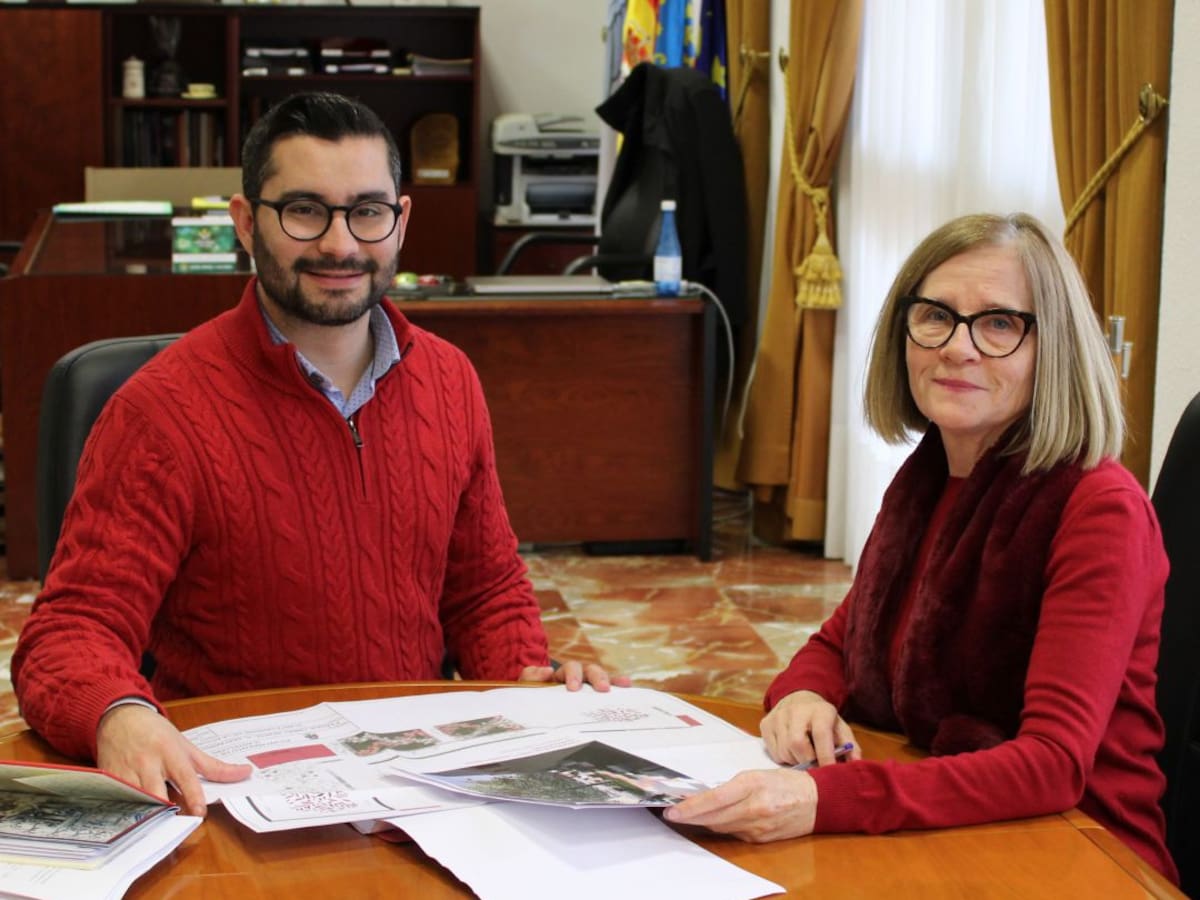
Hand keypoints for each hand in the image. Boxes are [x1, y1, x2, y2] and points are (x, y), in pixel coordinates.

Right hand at [96, 704, 251, 816]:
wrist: (120, 717)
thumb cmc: (157, 733)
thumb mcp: (186, 745)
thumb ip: (212, 765)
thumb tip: (244, 773)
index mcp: (170, 753)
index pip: (185, 777)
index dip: (193, 795)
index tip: (199, 812)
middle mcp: (148, 762)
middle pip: (155, 792)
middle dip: (163, 810)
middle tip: (173, 829)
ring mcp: (126, 772)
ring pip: (135, 799)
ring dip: (144, 815)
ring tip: (153, 831)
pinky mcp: (109, 779)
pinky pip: (116, 799)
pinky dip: (124, 811)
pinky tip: (129, 822)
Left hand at [518, 661, 632, 691]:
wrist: (533, 702)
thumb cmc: (532, 693)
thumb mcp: (526, 684)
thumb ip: (531, 676)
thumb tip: (547, 672)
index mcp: (562, 673)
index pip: (570, 668)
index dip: (573, 675)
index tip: (573, 688)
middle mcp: (578, 675)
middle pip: (590, 669)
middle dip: (597, 677)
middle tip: (602, 688)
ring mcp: (588, 685)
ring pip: (601, 677)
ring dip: (611, 680)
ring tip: (623, 685)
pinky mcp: (593, 696)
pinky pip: (608, 689)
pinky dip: (617, 686)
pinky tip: (628, 687)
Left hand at [663, 768, 818, 841]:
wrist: (817, 801)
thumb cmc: (786, 782)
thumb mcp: (757, 774)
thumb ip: (733, 786)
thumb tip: (707, 796)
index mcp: (752, 785)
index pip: (714, 799)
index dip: (690, 807)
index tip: (673, 809)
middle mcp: (754, 808)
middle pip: (713, 817)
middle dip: (690, 817)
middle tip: (672, 814)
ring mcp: (758, 827)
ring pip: (721, 827)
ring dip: (704, 822)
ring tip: (689, 815)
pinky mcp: (761, 839)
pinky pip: (734, 834)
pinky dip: (722, 826)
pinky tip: (715, 820)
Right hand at [761, 690, 861, 767]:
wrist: (798, 698)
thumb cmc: (822, 719)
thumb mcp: (840, 728)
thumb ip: (850, 747)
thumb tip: (856, 766)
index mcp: (820, 711)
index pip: (821, 735)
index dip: (825, 756)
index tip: (830, 773)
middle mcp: (796, 711)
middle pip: (797, 744)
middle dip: (807, 762)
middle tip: (815, 767)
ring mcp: (778, 716)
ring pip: (784, 751)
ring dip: (796, 761)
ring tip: (804, 756)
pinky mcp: (765, 724)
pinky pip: (774, 752)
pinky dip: (784, 758)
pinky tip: (792, 750)